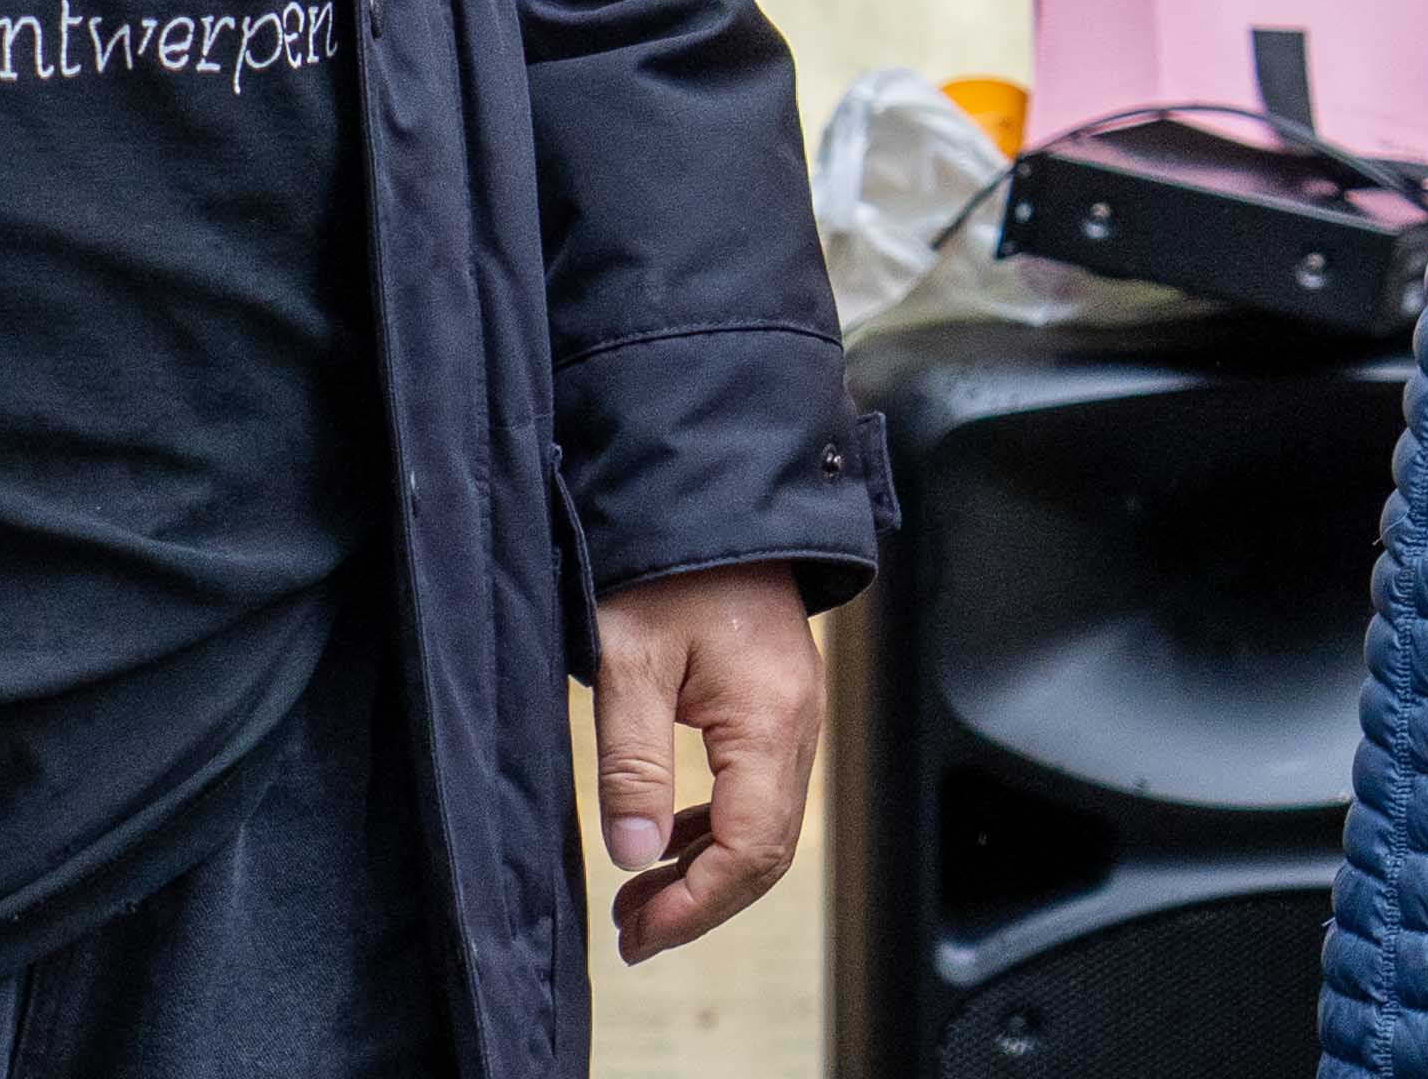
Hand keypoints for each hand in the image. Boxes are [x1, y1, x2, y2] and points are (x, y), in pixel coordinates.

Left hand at [592, 564, 826, 962]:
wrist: (707, 495)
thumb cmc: (666, 569)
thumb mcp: (628, 663)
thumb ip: (632, 765)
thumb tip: (634, 855)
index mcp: (769, 718)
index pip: (751, 847)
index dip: (697, 904)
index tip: (639, 932)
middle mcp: (798, 722)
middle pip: (768, 848)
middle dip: (702, 902)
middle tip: (633, 933)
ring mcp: (794, 711)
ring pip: (766, 823)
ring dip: (707, 871)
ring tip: (639, 900)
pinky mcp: (777, 701)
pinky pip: (760, 788)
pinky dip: (716, 829)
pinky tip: (667, 841)